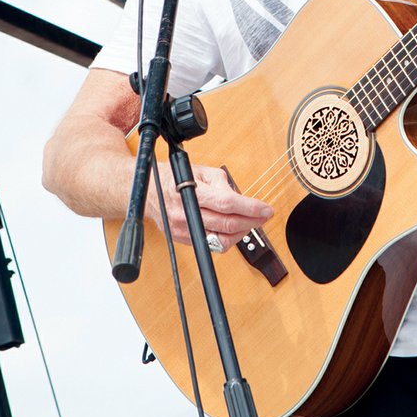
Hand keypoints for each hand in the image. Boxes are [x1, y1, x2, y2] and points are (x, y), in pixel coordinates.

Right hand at [149, 162, 272, 251]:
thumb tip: (242, 200)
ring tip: (251, 223)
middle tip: (264, 216)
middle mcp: (186, 214)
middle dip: (252, 221)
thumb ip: (223, 185)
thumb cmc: (176, 177)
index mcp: (192, 193)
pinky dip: (228, 238)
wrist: (150, 191)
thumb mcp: (202, 171)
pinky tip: (235, 229)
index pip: (228, 204)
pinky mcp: (183, 240)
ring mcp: (184, 230)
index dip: (250, 208)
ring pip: (222, 240)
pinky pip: (212, 245)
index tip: (266, 209)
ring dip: (242, 233)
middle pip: (227, 224)